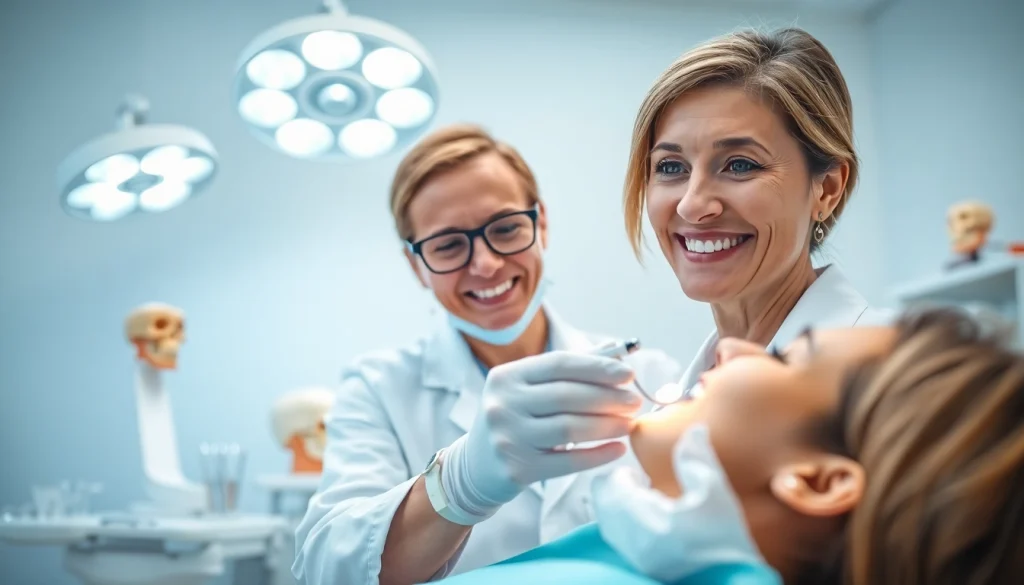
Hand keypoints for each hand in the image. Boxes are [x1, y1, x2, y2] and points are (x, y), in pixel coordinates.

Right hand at [441, 351, 642, 520]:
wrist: (477, 466)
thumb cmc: (515, 420)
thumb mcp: (528, 390)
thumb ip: (566, 375)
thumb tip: (616, 361)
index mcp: (507, 377)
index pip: (559, 364)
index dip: (597, 368)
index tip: (628, 374)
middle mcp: (503, 404)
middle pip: (567, 396)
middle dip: (608, 398)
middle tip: (635, 402)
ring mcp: (508, 438)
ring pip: (570, 429)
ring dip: (607, 426)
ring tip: (629, 424)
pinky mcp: (518, 469)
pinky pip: (568, 462)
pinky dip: (598, 455)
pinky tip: (617, 449)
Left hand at [589, 425, 779, 583]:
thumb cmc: (725, 547)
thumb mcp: (716, 495)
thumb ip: (697, 459)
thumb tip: (693, 431)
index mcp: (642, 520)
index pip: (610, 484)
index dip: (627, 473)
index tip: (646, 475)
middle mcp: (628, 541)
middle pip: (600, 502)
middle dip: (619, 488)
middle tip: (646, 487)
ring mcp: (630, 557)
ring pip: (605, 521)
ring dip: (621, 507)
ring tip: (652, 506)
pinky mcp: (635, 568)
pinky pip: (617, 539)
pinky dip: (626, 526)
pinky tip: (654, 527)